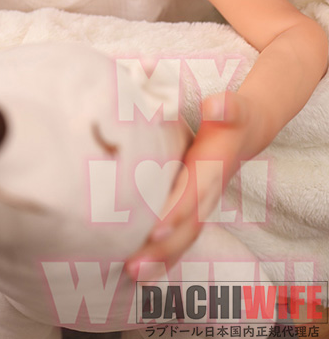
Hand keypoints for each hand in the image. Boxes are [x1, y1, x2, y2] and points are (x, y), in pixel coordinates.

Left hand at [126, 91, 251, 277]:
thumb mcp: (233, 108)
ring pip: (184, 238)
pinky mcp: (193, 209)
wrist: (248, 133)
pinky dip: (163, 255)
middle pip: (187, 227)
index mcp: (212, 170)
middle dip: (163, 249)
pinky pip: (180, 237)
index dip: (175, 211)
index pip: (193, 194)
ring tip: (131, 273)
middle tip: (133, 265)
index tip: (154, 228)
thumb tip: (216, 105)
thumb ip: (227, 107)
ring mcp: (202, 205)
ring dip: (160, 259)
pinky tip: (140, 269)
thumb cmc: (232, 119)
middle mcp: (208, 193)